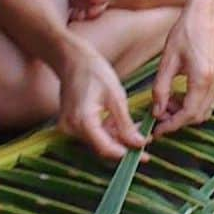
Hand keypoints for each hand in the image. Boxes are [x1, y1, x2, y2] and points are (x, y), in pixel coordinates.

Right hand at [56, 44, 148, 160]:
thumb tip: (139, 144)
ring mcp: (68, 127)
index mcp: (82, 121)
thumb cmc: (94, 72)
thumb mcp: (115, 96)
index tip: (144, 154)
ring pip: (98, 141)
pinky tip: (121, 124)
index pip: (105, 148)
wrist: (71, 59)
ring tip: (137, 130)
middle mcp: (71, 128)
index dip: (126, 153)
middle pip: (102, 147)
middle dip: (124, 146)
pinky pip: (92, 134)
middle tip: (145, 142)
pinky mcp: (71, 124)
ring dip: (117, 138)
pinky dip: (107, 131)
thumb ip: (125, 124)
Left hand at [151, 5, 213, 137]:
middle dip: (178, 120)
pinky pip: (208, 100)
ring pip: (205, 110)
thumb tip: (156, 111)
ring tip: (167, 101)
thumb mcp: (167, 60)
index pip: (188, 114)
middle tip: (160, 113)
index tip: (158, 129)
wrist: (205, 15)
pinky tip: (179, 93)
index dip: (172, 125)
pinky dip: (194, 103)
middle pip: (198, 116)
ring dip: (186, 112)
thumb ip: (160, 88)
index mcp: (202, 78)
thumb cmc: (186, 32)